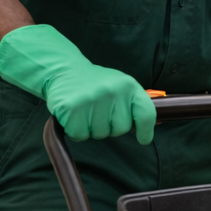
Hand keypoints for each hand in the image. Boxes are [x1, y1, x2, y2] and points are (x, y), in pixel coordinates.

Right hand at [0, 24, 155, 143]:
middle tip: (99, 111)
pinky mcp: (71, 109)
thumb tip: (145, 132)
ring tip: (86, 110)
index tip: (143, 139)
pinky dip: (76, 130)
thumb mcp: (120, 86)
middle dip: (110, 126)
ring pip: (100, 134)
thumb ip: (133, 104)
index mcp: (128, 85)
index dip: (146, 130)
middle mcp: (112, 91)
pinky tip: (75, 115)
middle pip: (120, 129)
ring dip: (92, 128)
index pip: (146, 114)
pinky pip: (80, 135)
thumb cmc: (95, 83)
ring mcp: (91, 100)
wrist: (64, 70)